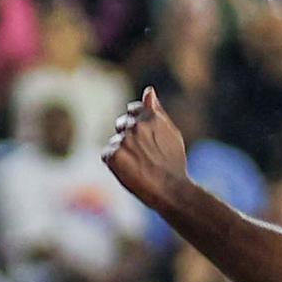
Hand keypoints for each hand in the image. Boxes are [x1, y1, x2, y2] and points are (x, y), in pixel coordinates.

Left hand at [102, 87, 188, 204]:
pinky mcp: (114, 155)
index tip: (144, 138)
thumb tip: (148, 91)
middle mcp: (136, 125)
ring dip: (122, 151)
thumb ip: (157, 111)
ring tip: (139, 166)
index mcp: (151, 116)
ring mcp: (124, 140)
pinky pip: (107, 154)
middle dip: (128, 136)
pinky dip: (114, 163)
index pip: (132, 109)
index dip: (137, 123)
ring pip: (115, 141)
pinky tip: (129, 171)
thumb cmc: (174, 163)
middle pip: (122, 124)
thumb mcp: (171, 133)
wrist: (171, 190)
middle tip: (143, 155)